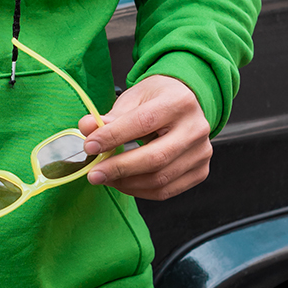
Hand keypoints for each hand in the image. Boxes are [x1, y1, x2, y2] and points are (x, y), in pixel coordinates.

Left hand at [77, 75, 211, 200]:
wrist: (185, 101)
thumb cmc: (157, 98)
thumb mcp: (133, 97)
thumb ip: (111, 116)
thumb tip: (87, 128)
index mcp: (179, 102)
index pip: (143, 123)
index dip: (113, 137)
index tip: (90, 146)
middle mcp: (196, 128)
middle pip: (155, 158)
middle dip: (119, 168)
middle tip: (94, 173)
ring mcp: (201, 153)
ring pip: (160, 179)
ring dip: (127, 183)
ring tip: (105, 177)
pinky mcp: (200, 171)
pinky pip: (167, 190)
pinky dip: (140, 190)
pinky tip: (123, 182)